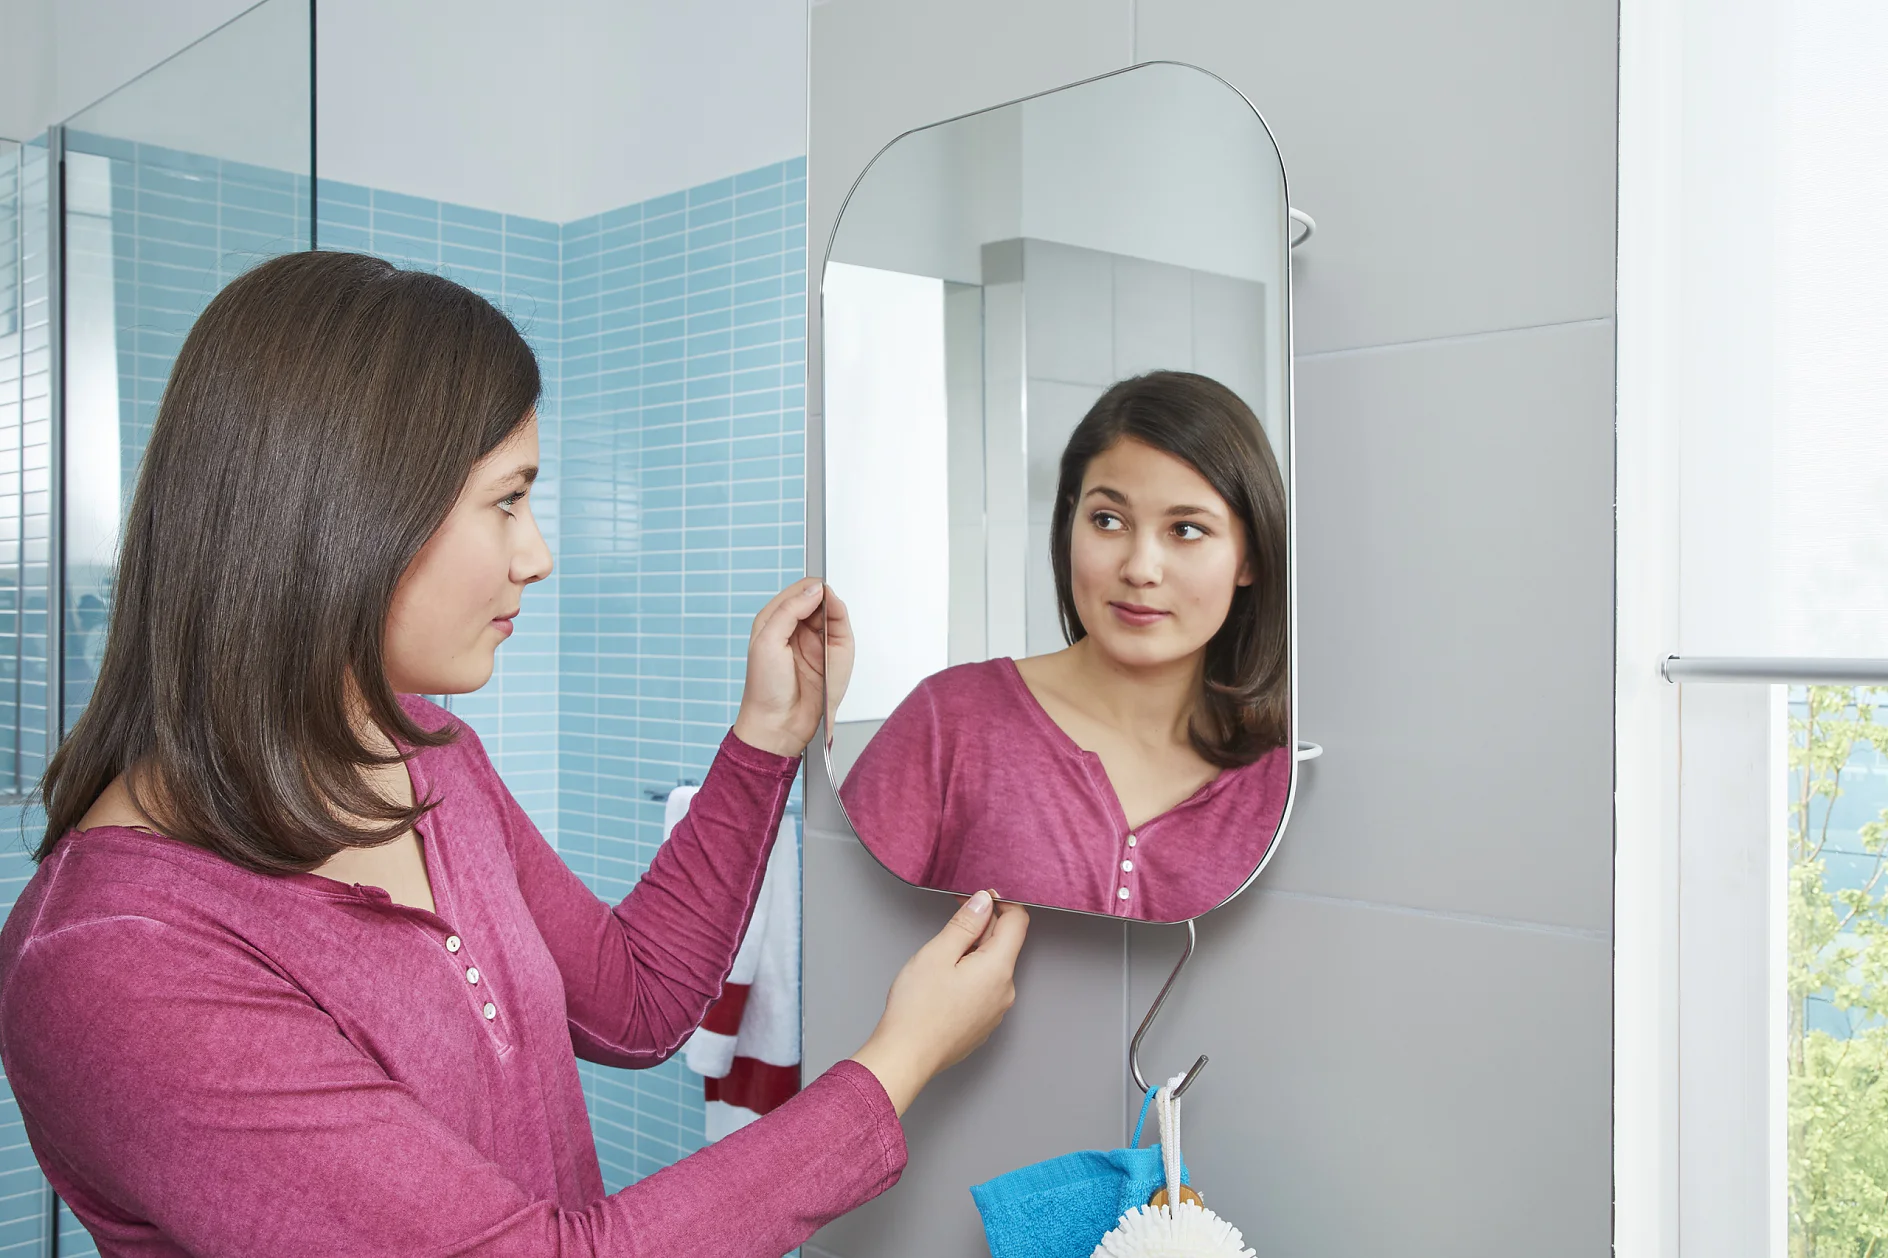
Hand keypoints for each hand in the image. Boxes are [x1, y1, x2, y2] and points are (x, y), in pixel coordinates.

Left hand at [731, 579, 853, 758]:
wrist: (780, 724)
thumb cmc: (766, 689)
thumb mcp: (768, 642)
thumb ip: (789, 611)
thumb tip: (814, 590)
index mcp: (774, 621)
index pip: (797, 592)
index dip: (808, 589)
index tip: (816, 592)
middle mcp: (796, 628)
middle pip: (817, 598)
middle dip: (823, 598)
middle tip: (824, 604)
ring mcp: (817, 640)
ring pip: (832, 610)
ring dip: (834, 609)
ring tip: (829, 617)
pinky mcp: (834, 653)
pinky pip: (843, 628)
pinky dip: (843, 622)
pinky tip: (836, 625)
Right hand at [849, 891, 1029, 1115]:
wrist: (906, 1057)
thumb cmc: (917, 1008)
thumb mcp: (938, 953)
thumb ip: (966, 924)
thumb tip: (985, 901)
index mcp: (999, 968)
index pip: (1018, 922)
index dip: (1000, 902)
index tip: (976, 897)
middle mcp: (1005, 991)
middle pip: (1004, 944)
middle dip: (982, 926)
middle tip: (950, 920)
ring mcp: (995, 1011)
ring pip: (992, 967)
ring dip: (974, 951)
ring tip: (941, 955)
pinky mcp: (982, 1024)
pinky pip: (984, 989)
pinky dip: (970, 975)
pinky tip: (943, 981)